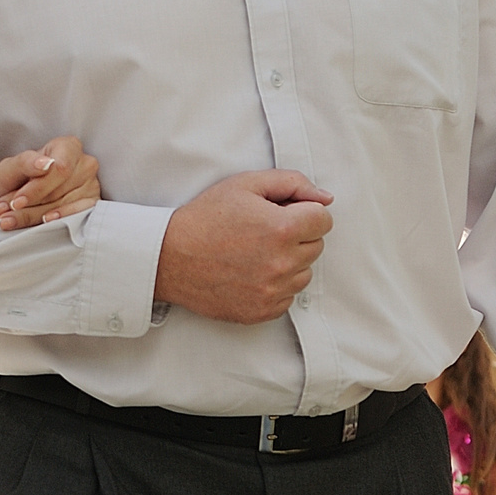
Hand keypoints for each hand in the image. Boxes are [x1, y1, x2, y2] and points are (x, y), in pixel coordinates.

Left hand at [0, 137, 101, 228]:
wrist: (22, 195)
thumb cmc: (20, 177)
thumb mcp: (12, 167)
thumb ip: (25, 162)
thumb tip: (44, 164)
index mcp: (68, 147)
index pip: (59, 169)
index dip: (37, 188)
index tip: (15, 202)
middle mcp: (85, 164)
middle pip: (59, 190)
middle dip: (29, 205)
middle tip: (5, 214)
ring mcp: (92, 185)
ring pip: (63, 206)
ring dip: (34, 216)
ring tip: (10, 220)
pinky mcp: (92, 205)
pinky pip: (78, 216)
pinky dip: (59, 221)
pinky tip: (44, 222)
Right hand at [155, 171, 334, 323]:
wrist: (169, 257)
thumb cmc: (205, 217)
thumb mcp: (245, 184)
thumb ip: (292, 183)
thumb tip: (326, 199)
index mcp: (283, 228)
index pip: (324, 220)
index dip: (303, 212)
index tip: (282, 214)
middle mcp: (282, 263)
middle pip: (316, 246)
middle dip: (297, 236)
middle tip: (263, 232)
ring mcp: (273, 290)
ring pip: (304, 273)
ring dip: (288, 262)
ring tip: (255, 253)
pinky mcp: (262, 311)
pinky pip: (288, 297)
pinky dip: (275, 286)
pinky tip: (250, 272)